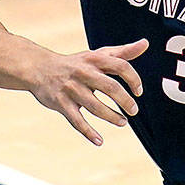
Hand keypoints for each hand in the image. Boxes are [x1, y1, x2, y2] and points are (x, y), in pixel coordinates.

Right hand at [30, 39, 147, 145]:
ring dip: (112, 117)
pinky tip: (100, 141)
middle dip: (125, 101)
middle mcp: (83, 73)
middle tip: (134, 111)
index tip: (139, 91)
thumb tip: (145, 43)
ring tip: (123, 122)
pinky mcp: (61, 103)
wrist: (39, 68)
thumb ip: (122, 52)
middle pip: (110, 87)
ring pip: (95, 106)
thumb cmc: (76, 63)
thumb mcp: (98, 54)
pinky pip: (76, 120)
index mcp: (95, 60)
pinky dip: (88, 132)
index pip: (120, 66)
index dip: (133, 79)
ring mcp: (71, 89)